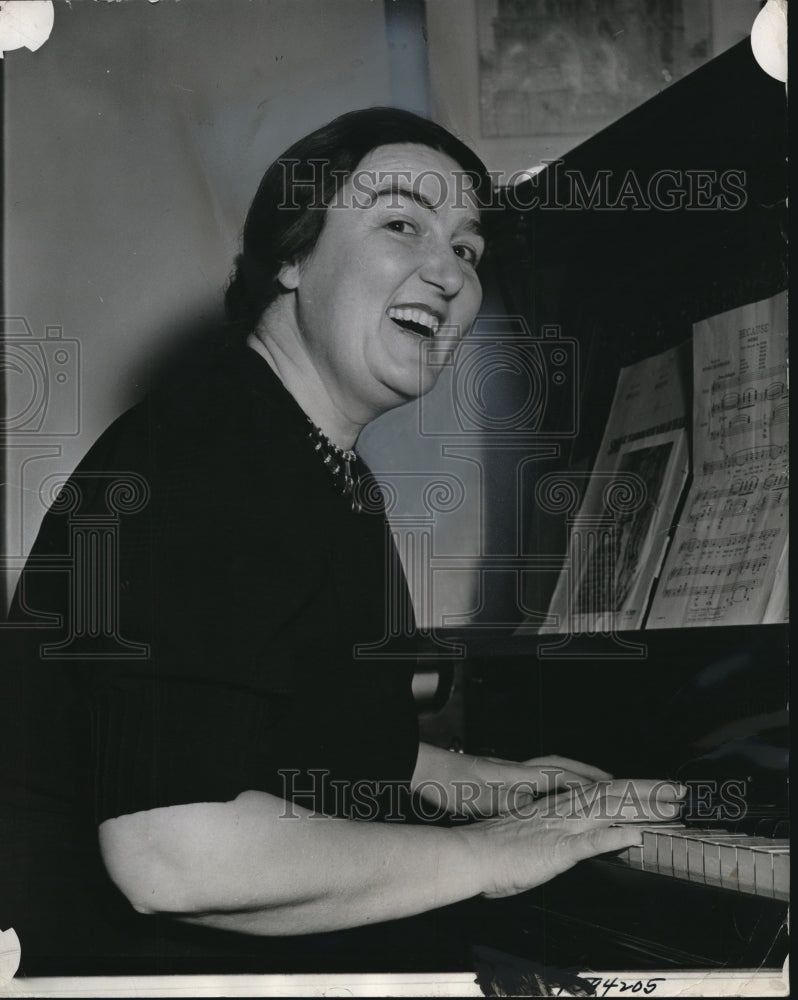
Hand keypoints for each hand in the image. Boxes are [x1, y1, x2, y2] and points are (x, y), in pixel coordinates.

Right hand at [462, 777, 685, 897]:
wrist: (471, 855)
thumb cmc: (497, 852)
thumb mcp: (536, 837)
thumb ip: (561, 834)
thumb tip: (582, 837)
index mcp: (560, 809)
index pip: (605, 794)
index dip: (635, 791)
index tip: (660, 791)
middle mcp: (564, 812)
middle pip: (614, 796)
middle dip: (649, 793)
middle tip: (679, 792)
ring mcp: (561, 828)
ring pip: (608, 811)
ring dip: (642, 809)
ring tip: (670, 808)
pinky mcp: (556, 850)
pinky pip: (589, 842)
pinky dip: (613, 836)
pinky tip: (635, 835)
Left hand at [465, 754, 614, 816]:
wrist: (427, 771)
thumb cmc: (450, 782)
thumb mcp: (480, 799)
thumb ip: (509, 803)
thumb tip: (534, 807)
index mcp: (517, 775)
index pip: (560, 776)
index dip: (585, 782)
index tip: (609, 788)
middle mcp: (515, 771)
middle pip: (558, 766)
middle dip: (583, 772)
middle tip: (606, 780)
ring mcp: (506, 773)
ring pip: (546, 771)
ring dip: (567, 776)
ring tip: (585, 788)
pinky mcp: (496, 779)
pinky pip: (533, 779)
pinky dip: (547, 785)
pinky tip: (544, 798)